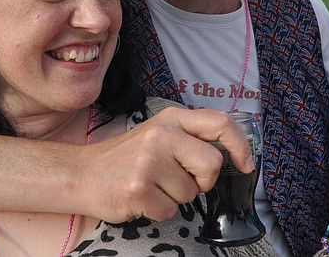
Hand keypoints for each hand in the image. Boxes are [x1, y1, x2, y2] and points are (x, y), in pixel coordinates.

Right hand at [73, 107, 252, 222]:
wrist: (83, 173)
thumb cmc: (126, 157)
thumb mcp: (159, 133)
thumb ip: (190, 138)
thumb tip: (231, 153)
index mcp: (171, 119)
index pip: (220, 123)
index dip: (240, 145)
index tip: (246, 164)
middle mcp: (162, 136)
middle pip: (212, 164)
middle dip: (203, 180)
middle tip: (182, 180)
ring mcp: (149, 162)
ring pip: (190, 192)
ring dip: (175, 197)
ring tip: (152, 185)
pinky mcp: (138, 189)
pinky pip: (170, 210)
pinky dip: (159, 210)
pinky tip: (142, 197)